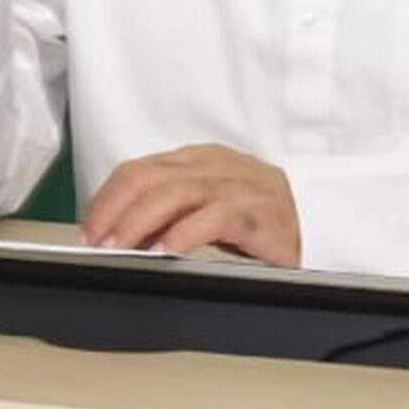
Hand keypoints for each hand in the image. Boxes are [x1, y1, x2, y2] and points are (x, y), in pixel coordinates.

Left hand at [83, 144, 300, 266]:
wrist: (319, 220)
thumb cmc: (259, 215)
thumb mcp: (208, 204)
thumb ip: (168, 213)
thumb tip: (122, 237)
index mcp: (197, 159)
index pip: (137, 170)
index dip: (106, 199)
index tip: (89, 230)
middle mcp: (214, 167)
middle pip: (150, 178)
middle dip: (114, 210)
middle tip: (96, 242)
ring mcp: (238, 187)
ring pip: (177, 193)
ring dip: (141, 222)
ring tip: (121, 247)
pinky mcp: (261, 214)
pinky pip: (218, 216)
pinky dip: (188, 231)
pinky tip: (169, 249)